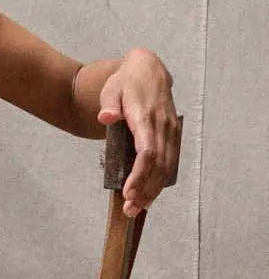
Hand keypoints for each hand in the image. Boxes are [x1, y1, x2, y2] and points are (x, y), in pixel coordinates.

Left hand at [95, 49, 179, 218]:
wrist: (148, 69)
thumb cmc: (125, 82)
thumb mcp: (111, 88)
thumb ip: (109, 104)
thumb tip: (106, 117)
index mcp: (145, 116)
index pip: (147, 151)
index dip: (139, 174)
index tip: (128, 192)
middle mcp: (162, 125)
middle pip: (158, 165)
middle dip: (145, 189)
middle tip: (130, 209)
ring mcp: (170, 130)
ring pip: (167, 166)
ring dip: (154, 189)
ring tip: (138, 208)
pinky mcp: (173, 134)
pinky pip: (170, 161)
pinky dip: (161, 180)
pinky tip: (150, 195)